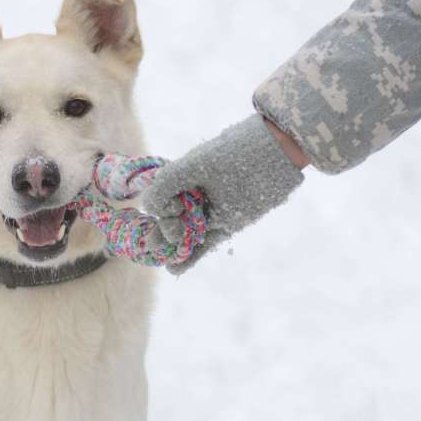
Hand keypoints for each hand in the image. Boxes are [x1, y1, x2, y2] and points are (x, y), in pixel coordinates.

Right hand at [140, 114, 305, 273]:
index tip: (177, 206)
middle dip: (165, 231)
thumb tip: (146, 208)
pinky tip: (175, 268)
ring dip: (173, 249)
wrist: (274, 153)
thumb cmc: (234, 152)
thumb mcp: (195, 165)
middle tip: (176, 232)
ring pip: (185, 235)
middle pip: (169, 221)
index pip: (159, 200)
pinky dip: (190, 257)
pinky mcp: (226, 226)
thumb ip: (166, 183)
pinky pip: (203, 245)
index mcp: (181, 178)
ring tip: (165, 259)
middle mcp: (192, 196)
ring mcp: (209, 212)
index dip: (162, 209)